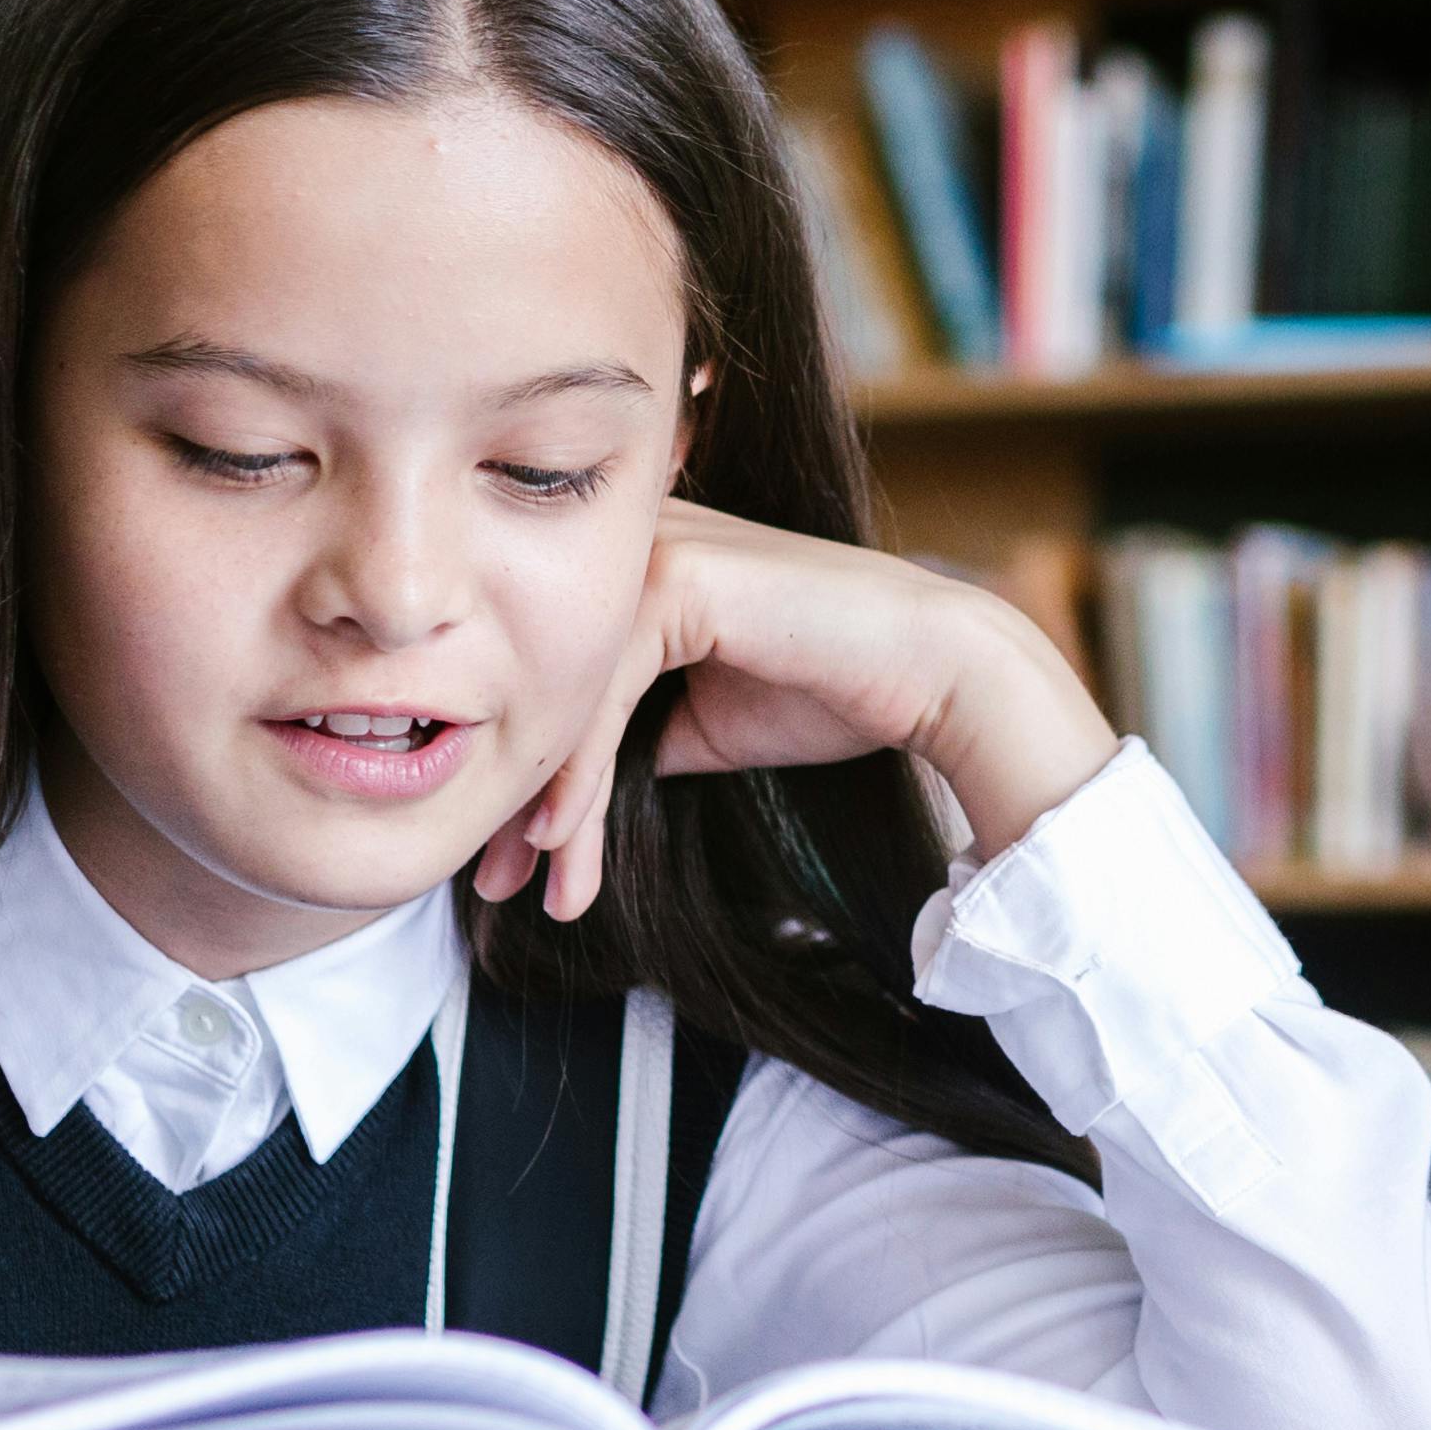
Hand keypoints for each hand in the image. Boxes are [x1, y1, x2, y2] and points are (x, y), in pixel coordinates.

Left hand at [478, 499, 1115, 919]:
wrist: (934, 669)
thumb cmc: (838, 689)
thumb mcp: (707, 723)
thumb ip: (642, 730)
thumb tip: (580, 781)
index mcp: (636, 571)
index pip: (553, 680)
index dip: (529, 773)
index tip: (512, 859)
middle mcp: (631, 547)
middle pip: (540, 685)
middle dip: (512, 793)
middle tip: (496, 882)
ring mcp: (651, 551)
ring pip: (563, 694)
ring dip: (543, 799)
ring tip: (534, 882)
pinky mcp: (676, 576)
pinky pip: (599, 690)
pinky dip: (578, 771)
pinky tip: (564, 833)